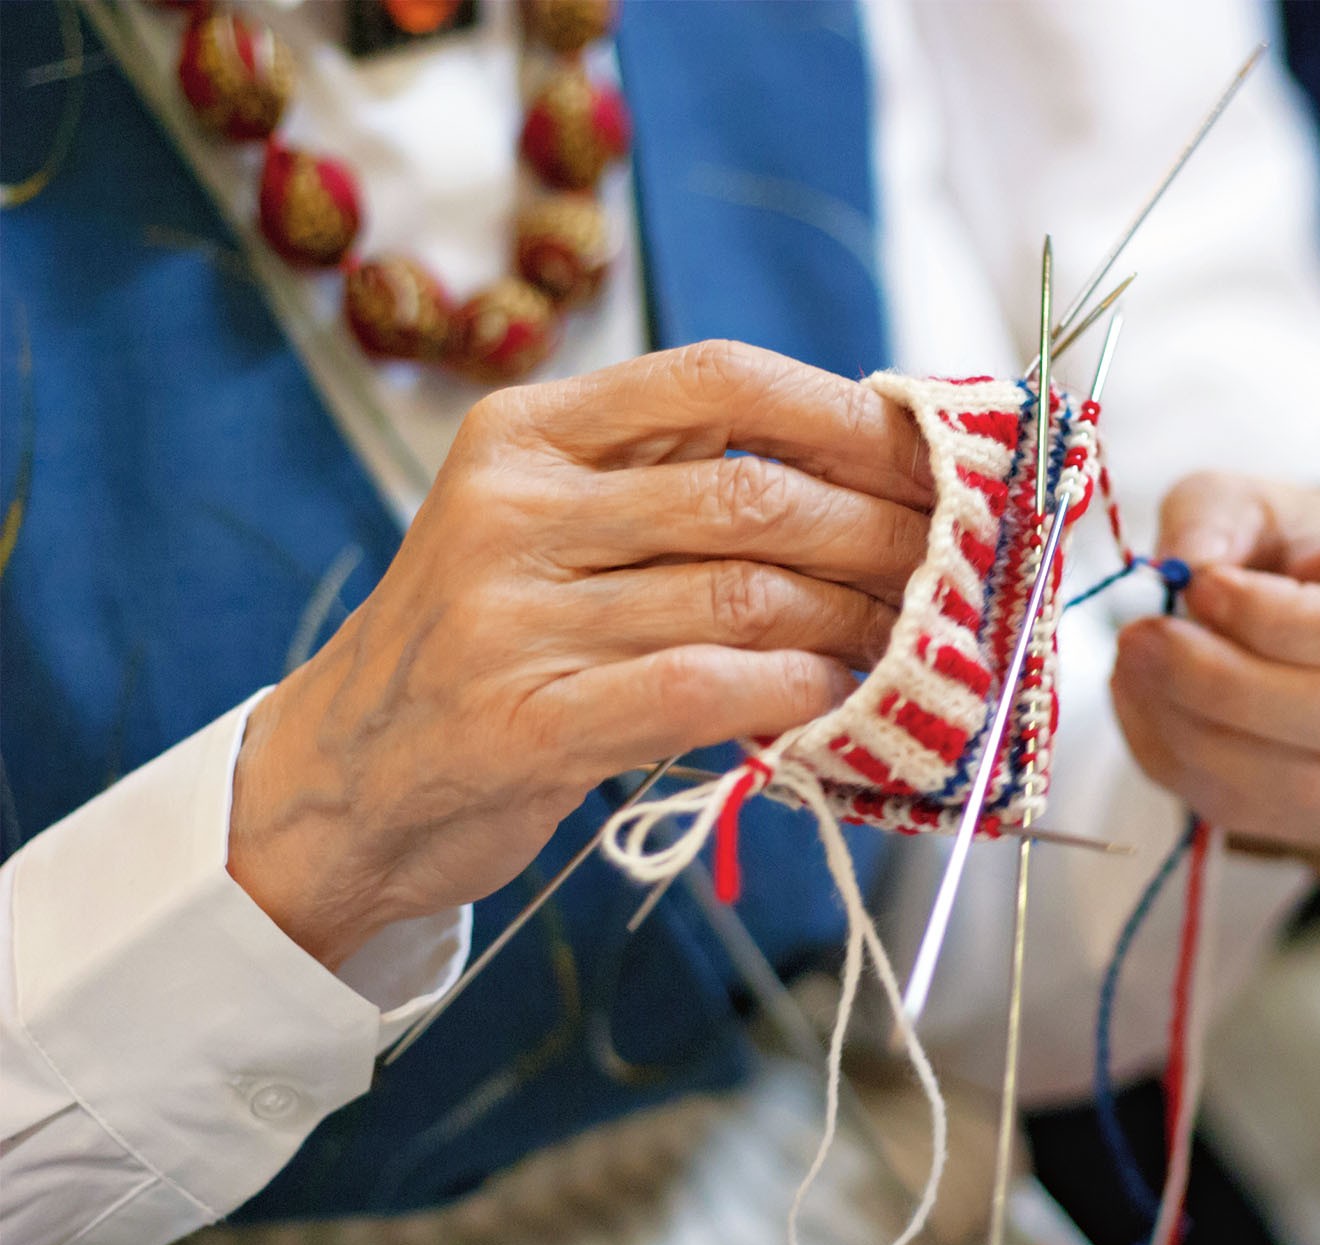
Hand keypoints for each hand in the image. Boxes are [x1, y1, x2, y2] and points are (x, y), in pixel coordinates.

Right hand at [229, 342, 933, 966]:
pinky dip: (792, 690)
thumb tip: (872, 461)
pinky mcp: (521, 723)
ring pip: (742, 595)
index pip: (717, 378)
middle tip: (955, 565)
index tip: (932, 455)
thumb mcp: (554, 524)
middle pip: (751, 494)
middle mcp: (510, 508)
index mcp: (527, 432)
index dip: (845, 414)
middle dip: (881, 531)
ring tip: (915, 640)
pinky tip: (836, 699)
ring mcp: (507, 617)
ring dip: (856, 622)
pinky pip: (700, 688)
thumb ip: (675, 480)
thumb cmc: (491, 640)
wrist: (345, 774)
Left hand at [1111, 473, 1319, 858]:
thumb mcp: (1253, 501)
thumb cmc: (1293, 549)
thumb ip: (1213, 515)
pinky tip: (1147, 713)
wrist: (1317, 617)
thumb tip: (1184, 567)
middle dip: (1227, 685)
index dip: (1284, 620)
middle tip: (1140, 640)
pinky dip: (1188, 769)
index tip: (1199, 587)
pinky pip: (1266, 815)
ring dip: (1199, 736)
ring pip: (1310, 786)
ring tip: (1132, 674)